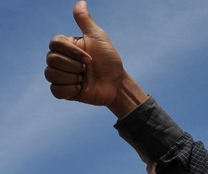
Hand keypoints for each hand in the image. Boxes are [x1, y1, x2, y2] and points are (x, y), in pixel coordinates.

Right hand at [44, 1, 145, 116]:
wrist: (117, 84)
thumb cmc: (109, 60)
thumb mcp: (98, 38)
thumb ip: (85, 22)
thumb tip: (81, 2)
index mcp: (66, 46)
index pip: (54, 44)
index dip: (72, 53)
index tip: (90, 59)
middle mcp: (61, 60)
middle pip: (51, 59)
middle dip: (74, 66)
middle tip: (87, 69)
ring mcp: (61, 76)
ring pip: (51, 74)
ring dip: (72, 77)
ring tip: (84, 78)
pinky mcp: (64, 91)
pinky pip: (55, 90)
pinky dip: (70, 89)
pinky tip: (81, 88)